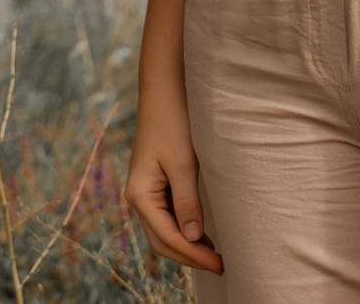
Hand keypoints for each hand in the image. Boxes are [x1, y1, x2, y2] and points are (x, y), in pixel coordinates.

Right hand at [124, 83, 222, 272]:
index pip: (168, 237)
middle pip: (162, 241)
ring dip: (186, 246)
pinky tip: (201, 236)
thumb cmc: (172, 124)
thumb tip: (192, 239)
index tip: (220, 264)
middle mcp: (137, 198)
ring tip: (215, 255)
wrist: (163, 94)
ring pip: (163, 232)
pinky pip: (166, 218)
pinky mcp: (153, 186)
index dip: (194, 255)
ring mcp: (144, 192)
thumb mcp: (184, 165)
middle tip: (221, 265)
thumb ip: (187, 203)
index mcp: (140, 195)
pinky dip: (183, 231)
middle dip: (190, 257)